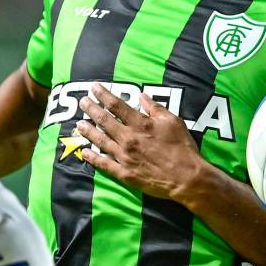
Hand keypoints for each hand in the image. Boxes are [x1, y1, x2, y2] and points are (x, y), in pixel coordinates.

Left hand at [75, 82, 207, 201]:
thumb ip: (155, 108)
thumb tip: (142, 96)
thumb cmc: (182, 148)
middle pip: (104, 121)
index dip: (103, 95)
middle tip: (82, 102)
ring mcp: (124, 156)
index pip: (116, 106)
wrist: (186, 178)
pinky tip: (85, 152)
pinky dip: (93, 158)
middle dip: (91, 109)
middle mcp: (128, 138)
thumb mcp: (173, 122)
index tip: (94, 87)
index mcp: (140, 124)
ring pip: (100, 141)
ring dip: (88, 131)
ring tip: (79, 124)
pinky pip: (104, 164)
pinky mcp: (124, 173)